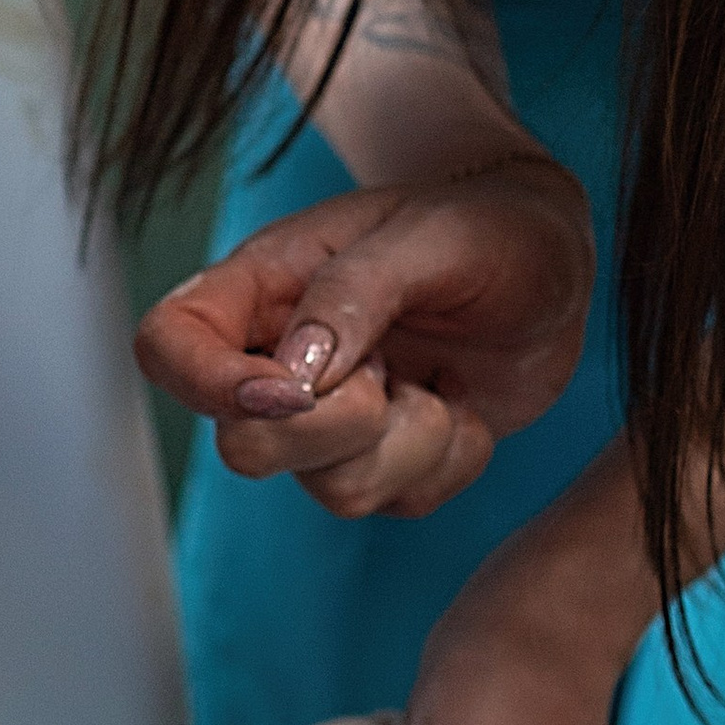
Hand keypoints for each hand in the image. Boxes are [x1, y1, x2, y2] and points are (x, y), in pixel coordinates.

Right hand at [137, 155, 592, 517]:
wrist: (556, 260)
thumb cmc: (486, 222)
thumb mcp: (433, 234)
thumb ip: (356, 291)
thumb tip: (295, 369)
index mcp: (265, 288)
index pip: (167, 346)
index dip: (207, 385)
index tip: (290, 389)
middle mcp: (281, 361)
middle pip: (242, 448)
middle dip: (334, 430)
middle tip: (395, 373)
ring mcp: (333, 421)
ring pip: (330, 488)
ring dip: (411, 441)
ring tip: (441, 378)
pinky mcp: (389, 461)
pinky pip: (399, 502)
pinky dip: (452, 460)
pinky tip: (464, 403)